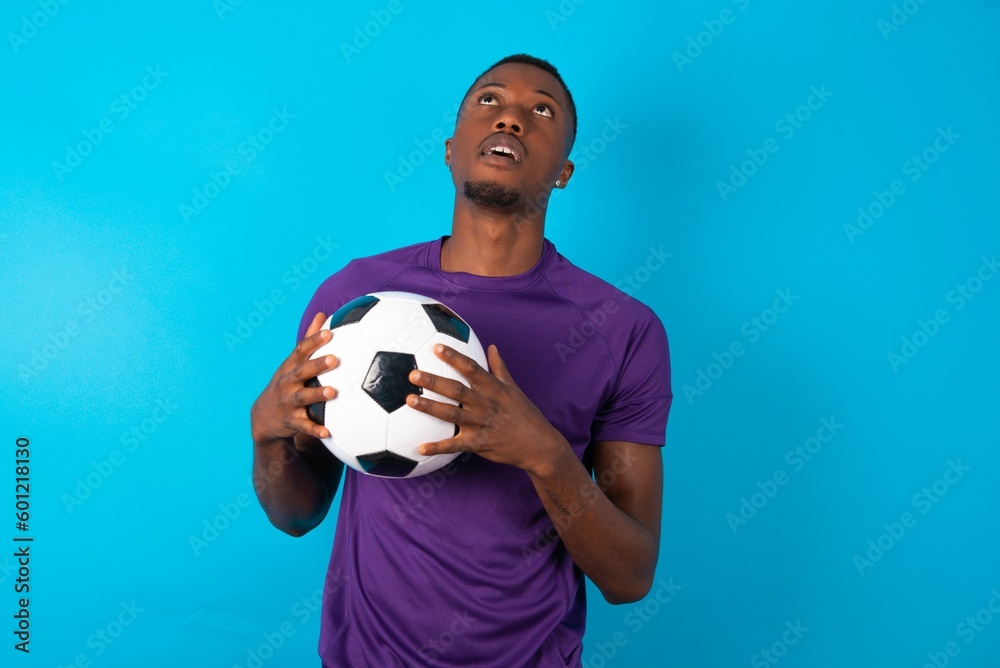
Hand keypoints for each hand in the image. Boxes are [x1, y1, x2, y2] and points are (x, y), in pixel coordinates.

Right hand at [250, 311, 338, 446]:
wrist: (263, 417)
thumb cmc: (286, 383)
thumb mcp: (292, 362)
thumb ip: (308, 340)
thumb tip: (321, 315)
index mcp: (290, 367)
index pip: (301, 351)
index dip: (314, 341)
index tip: (329, 332)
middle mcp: (287, 383)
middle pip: (302, 372)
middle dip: (317, 365)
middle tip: (334, 359)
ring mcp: (288, 402)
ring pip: (303, 398)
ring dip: (317, 394)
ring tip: (332, 392)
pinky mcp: (291, 421)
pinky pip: (304, 426)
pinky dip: (315, 429)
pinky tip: (328, 431)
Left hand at [405, 343, 564, 474]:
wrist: (538, 444)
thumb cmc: (525, 414)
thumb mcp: (513, 388)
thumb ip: (499, 367)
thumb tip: (492, 347)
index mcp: (493, 388)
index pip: (470, 368)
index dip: (453, 357)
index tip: (436, 347)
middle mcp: (485, 404)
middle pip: (455, 390)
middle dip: (433, 381)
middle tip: (413, 375)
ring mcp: (480, 424)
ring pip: (450, 414)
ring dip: (429, 407)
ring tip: (410, 400)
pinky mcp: (478, 444)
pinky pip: (454, 445)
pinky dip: (437, 447)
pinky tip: (420, 448)